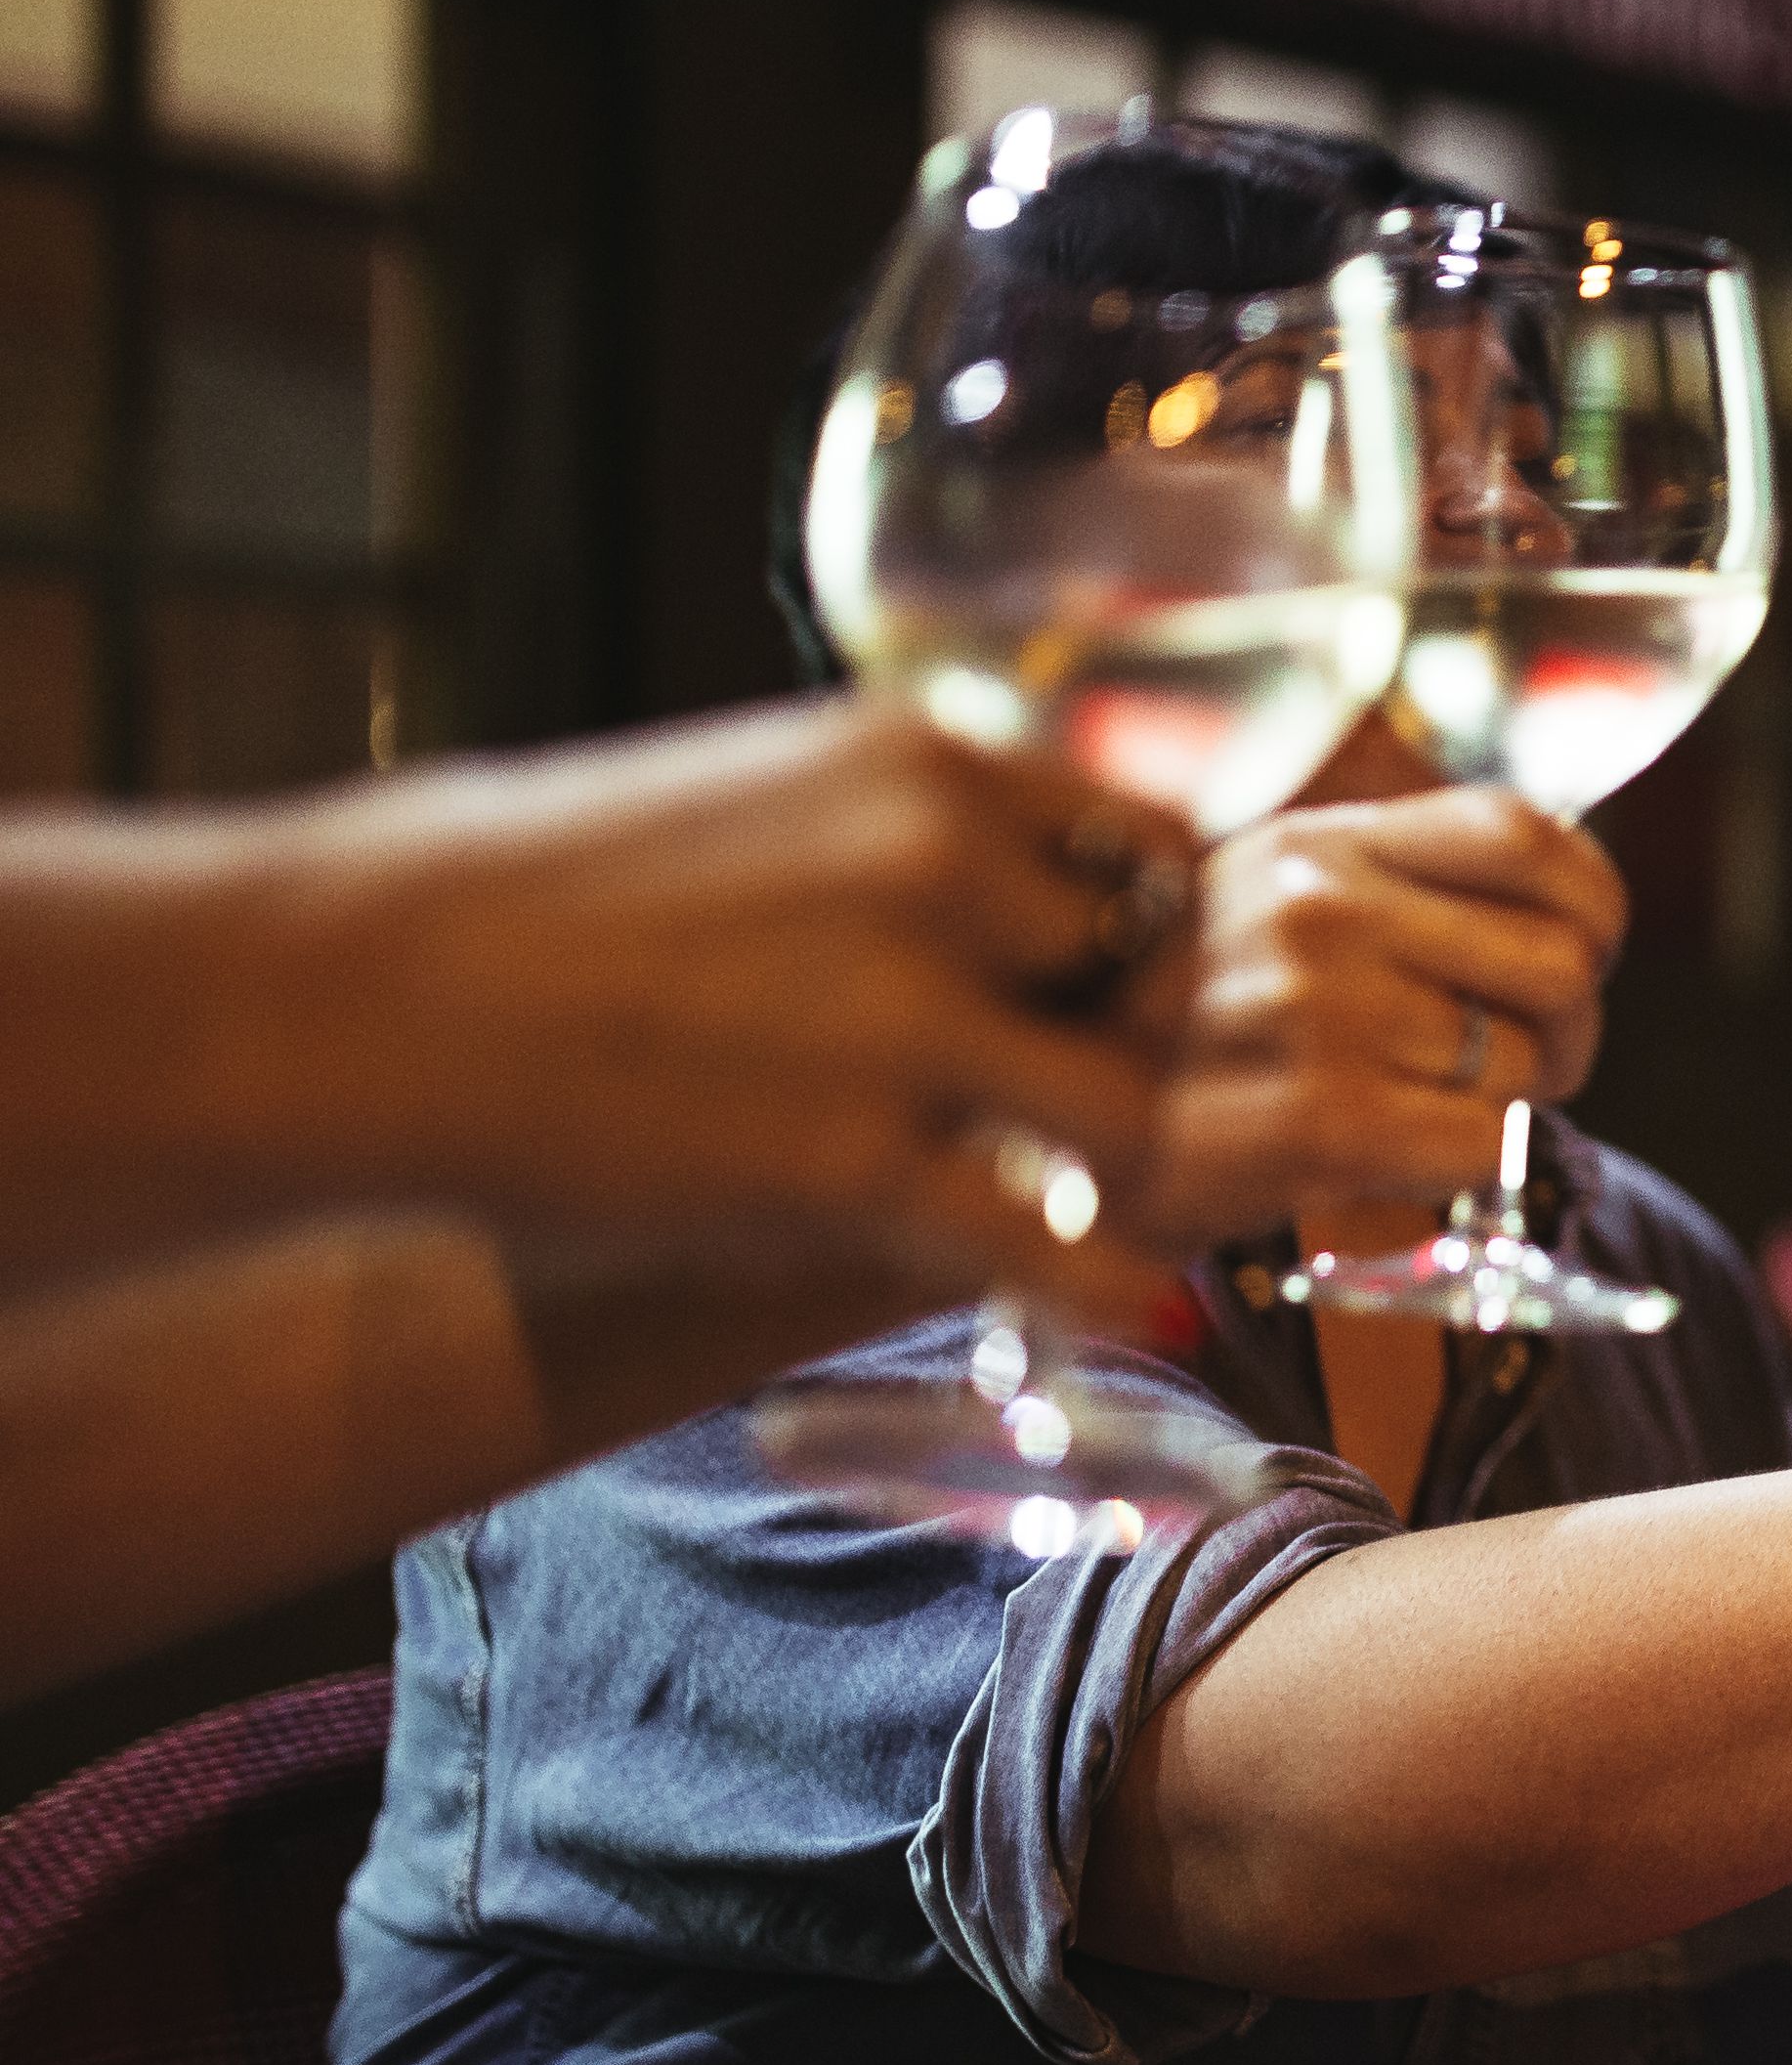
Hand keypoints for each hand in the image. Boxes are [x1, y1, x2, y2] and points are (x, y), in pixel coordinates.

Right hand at [177, 700, 1196, 1306]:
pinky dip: (1097, 1281)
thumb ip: (901, 841)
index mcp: (921, 762)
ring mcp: (900, 1011)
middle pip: (1165, 975)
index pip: (1153, 845)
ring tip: (1106, 1208)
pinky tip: (1110, 1302)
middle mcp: (939, 863)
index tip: (1123, 1001)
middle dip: (1154, 1053)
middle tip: (1128, 1116)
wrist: (354, 984)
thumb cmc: (529, 898)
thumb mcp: (757, 797)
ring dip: (1134, 1170)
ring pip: (1134, 1107)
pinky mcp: (847, 1155)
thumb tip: (1014, 904)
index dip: (1157, 941)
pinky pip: (1052, 1238)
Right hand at [1128, 784, 1628, 1245]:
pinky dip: (1471, 1163)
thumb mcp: (1267, 912)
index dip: (1592, 907)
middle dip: (1564, 1031)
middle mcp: (1318, 907)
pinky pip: (1487, 1140)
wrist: (1044, 1149)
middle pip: (1558, 962)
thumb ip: (1395, 890)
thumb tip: (1566, 922)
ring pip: (1524, 1062)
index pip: (1525, 834)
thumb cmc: (1186, 1039)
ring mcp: (1315, 1009)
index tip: (1582, 954)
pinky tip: (1399, 1158)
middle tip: (1507, 1065)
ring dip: (1507, 1105)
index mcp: (1317, 841)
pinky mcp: (1318, 1117)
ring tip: (1423, 1111)